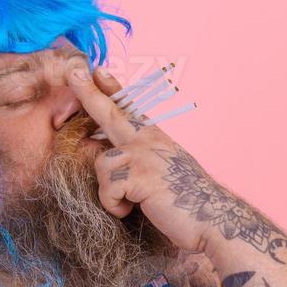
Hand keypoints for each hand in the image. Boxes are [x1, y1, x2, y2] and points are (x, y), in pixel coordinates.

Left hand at [66, 62, 223, 256]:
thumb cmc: (187, 201)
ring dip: (109, 191)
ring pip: (102, 163)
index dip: (112, 88)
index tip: (98, 70)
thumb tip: (112, 158)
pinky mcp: (140, 175)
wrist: (212, 217)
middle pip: (110, 112)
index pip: (129, 108)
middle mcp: (148, 140)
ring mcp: (144, 155)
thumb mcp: (163, 170)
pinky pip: (108, 187)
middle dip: (88, 92)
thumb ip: (140, 158)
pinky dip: (114, 205)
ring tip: (130, 203)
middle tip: (73, 73)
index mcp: (153, 137)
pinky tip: (132, 210)